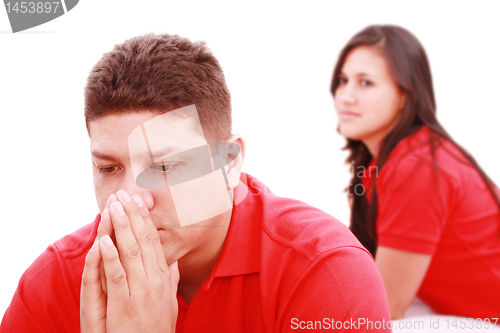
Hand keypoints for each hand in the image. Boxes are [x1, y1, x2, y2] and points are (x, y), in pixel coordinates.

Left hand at [81, 190, 179, 331]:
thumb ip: (171, 278)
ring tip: (113, 207)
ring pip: (131, 252)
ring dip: (121, 227)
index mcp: (163, 277)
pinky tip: (104, 241)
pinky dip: (111, 257)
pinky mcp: (126, 305)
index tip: (137, 202)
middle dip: (132, 215)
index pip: (154, 241)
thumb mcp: (170, 301)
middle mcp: (155, 280)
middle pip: (143, 240)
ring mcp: (142, 292)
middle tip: (123, 194)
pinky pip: (117, 277)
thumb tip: (173, 260)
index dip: (144, 220)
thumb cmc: (157, 328)